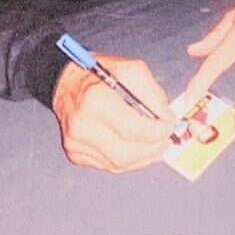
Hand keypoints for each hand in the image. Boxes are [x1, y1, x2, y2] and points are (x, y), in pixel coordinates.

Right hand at [52, 54, 172, 172]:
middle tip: (166, 140)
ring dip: (143, 158)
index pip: (134, 130)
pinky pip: (108, 165)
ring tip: (156, 146)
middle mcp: (83, 125)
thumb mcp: (131, 70)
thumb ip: (153, 93)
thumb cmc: (100, 75)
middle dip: (153, 150)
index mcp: (96, 101)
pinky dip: (128, 160)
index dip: (158, 132)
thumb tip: (166, 118)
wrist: (66, 83)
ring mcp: (76, 142)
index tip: (169, 126)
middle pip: (125, 153)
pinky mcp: (75, 153)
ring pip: (118, 164)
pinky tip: (138, 149)